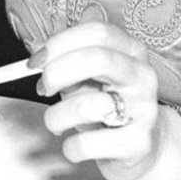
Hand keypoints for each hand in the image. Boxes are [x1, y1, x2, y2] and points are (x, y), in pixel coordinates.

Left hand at [37, 20, 175, 179]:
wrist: (140, 147)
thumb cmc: (106, 104)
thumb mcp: (90, 77)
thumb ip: (68, 61)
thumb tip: (38, 59)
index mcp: (131, 50)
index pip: (97, 32)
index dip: (60, 43)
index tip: (35, 62)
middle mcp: (142, 75)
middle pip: (97, 59)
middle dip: (57, 73)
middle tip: (44, 88)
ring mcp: (145, 110)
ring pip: (86, 106)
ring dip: (56, 116)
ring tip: (56, 122)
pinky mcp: (138, 144)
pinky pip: (87, 143)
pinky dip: (69, 147)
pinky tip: (74, 145)